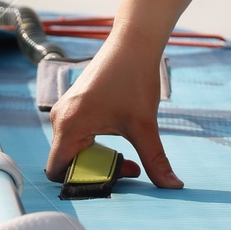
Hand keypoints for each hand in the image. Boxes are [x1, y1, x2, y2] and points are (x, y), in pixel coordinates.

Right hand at [45, 36, 182, 188]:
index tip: (113, 176)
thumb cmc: (134, 79)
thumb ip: (155, 161)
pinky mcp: (74, 105)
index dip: (81, 182)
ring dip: (101, 157)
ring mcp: (65, 110)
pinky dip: (98, 144)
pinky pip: (78, 136)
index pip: (57, 171)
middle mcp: (59, 118)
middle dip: (98, 170)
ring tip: (129, 153)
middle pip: (68, 162)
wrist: (134, 42)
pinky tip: (122, 136)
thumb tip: (173, 187)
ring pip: (75, 149)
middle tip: (130, 166)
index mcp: (68, 126)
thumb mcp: (145, 126)